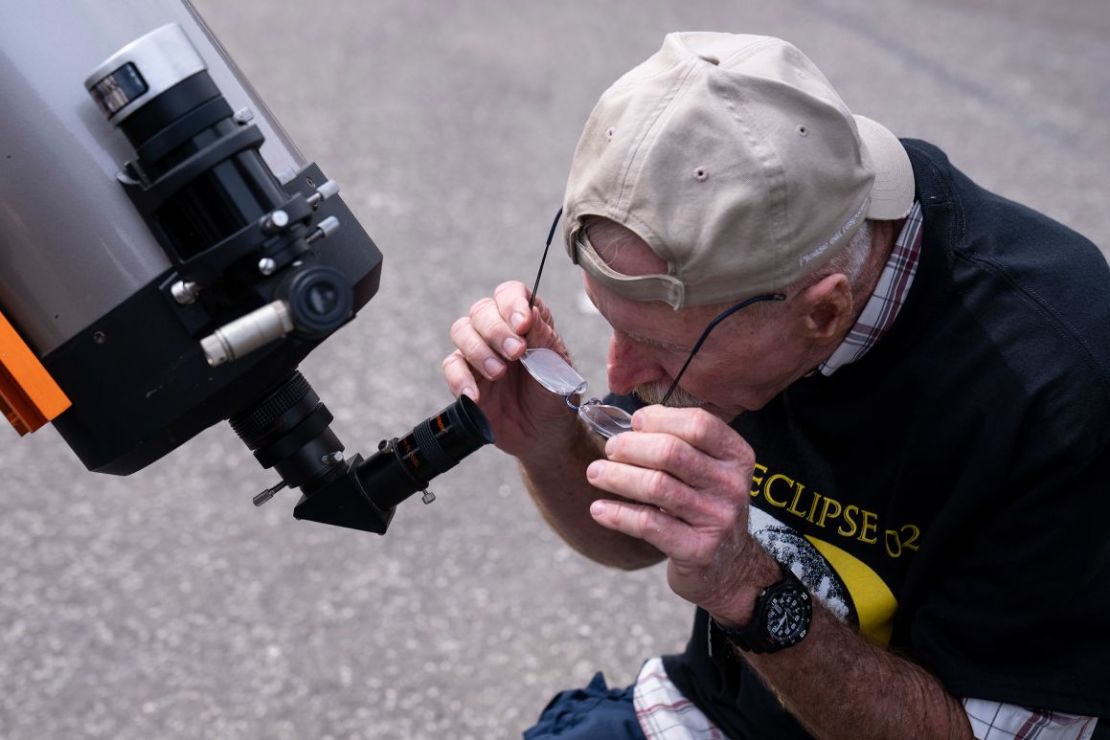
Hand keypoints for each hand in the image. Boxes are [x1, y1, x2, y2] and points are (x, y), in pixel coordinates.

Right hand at [442, 281, 579, 459]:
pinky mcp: (465, 376)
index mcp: (527, 321)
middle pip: (482, 310)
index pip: (511, 294)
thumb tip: (530, 310)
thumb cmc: (555, 397)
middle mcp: (500, 331)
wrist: (544, 435)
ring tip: (499, 374)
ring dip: (479, 350)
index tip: (523, 324)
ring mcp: (479, 352)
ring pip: (461, 331)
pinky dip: (460, 378)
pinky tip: (475, 395)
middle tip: (516, 353)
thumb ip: (543, 339)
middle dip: (496, 330)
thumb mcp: (557, 368)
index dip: (512, 303)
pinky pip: (451, 366)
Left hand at [586, 406, 768, 619]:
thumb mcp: (709, 472)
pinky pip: (648, 524)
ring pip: (656, 486)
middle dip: (631, 446)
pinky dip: (618, 514)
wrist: (729, 566)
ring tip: (595, 473)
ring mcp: (717, 519)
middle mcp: (732, 486)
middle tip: (610, 449)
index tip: (634, 423)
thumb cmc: (706, 507)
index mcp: (736, 457)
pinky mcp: (698, 550)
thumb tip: (634, 423)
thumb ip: (681, 444)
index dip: (659, 419)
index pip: (698, 424)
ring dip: (617, 476)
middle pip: (671, 452)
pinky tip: (599, 509)